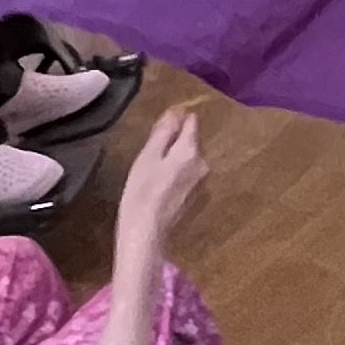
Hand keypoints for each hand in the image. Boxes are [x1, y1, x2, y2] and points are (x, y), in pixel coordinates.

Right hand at [117, 107, 207, 255]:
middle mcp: (203, 164)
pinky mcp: (197, 195)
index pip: (192, 122)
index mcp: (191, 151)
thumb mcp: (148, 156)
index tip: (161, 124)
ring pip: (190, 157)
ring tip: (153, 169)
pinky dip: (177, 172)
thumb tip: (175, 112)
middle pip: (192, 140)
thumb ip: (163, 132)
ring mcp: (202, 181)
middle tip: (151, 151)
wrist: (146, 231)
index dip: (177, 119)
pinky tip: (161, 183)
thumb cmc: (141, 192)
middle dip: (174, 140)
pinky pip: (188, 173)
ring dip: (175, 157)